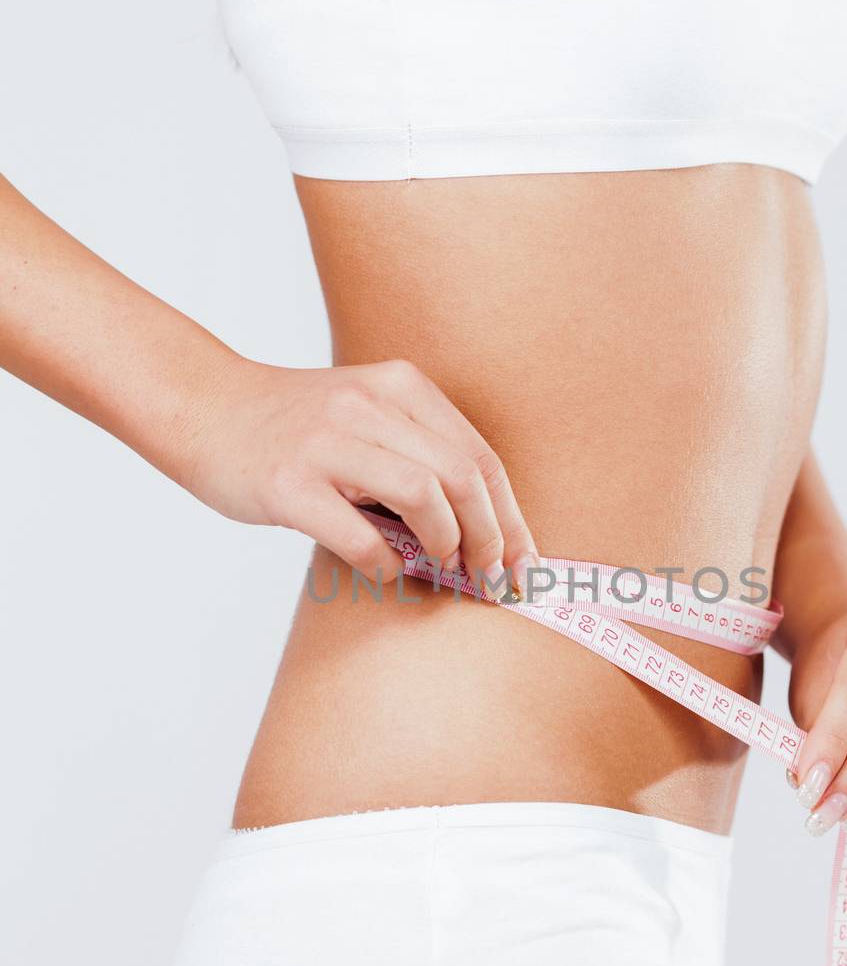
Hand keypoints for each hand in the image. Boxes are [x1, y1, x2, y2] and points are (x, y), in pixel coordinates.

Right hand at [183, 355, 539, 587]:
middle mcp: (367, 405)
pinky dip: (384, 564)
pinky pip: (360, 535)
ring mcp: (327, 442)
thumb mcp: (366, 417)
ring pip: (423, 495)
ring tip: (445, 570)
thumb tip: (482, 538)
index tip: (524, 564)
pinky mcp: (289, 483)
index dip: (511, 517)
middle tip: (491, 578)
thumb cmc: (294, 429)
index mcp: (399, 386)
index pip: (479, 456)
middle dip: (491, 538)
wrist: (203, 409)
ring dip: (447, 545)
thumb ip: (418, 458)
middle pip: (462, 476)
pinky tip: (384, 572)